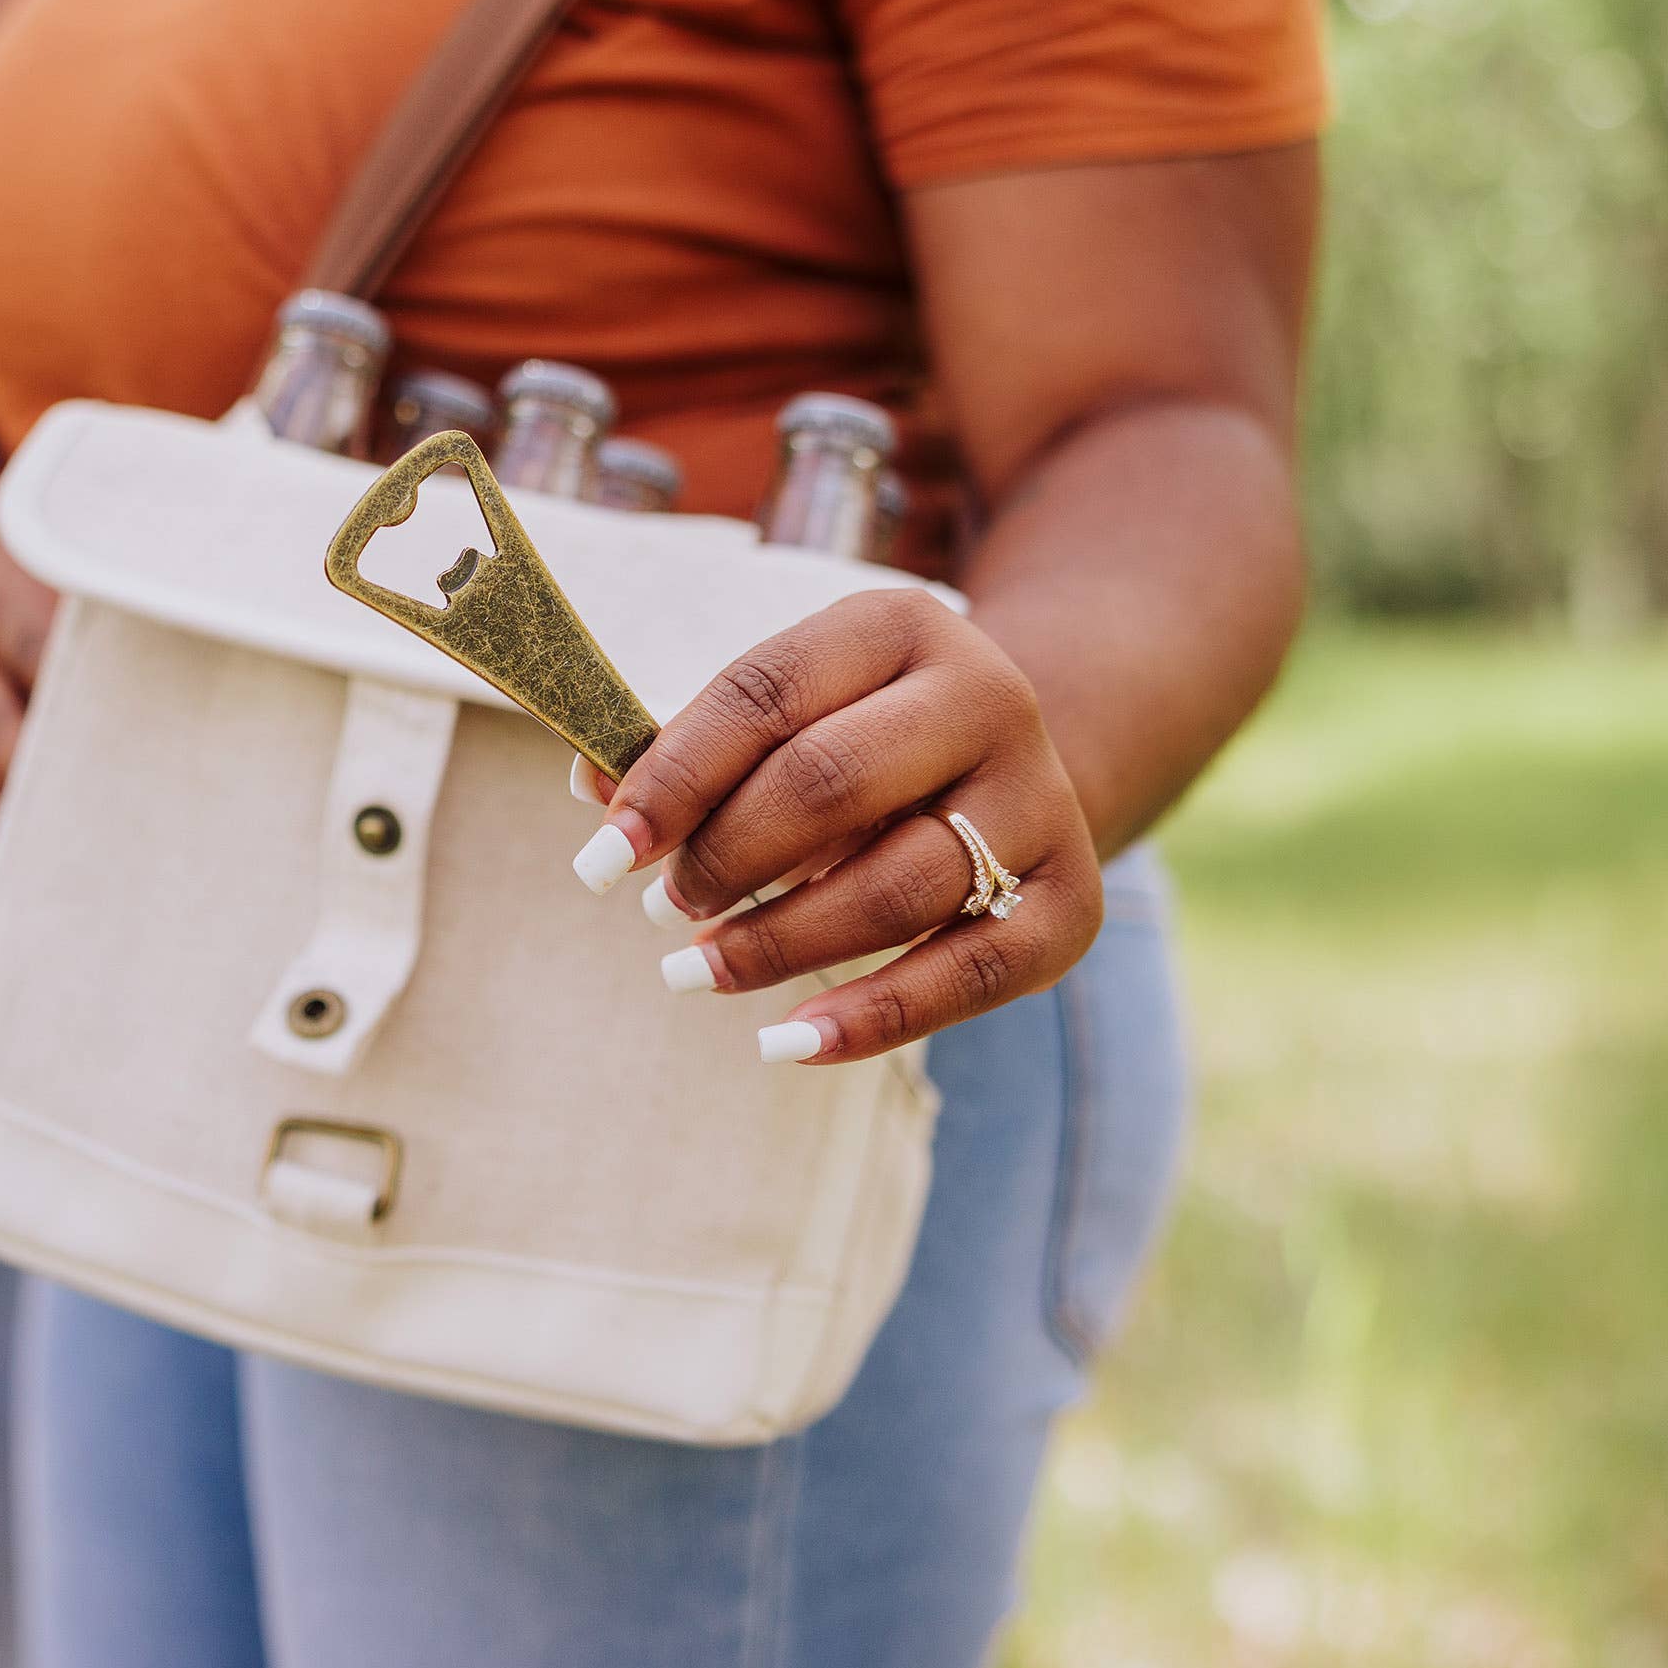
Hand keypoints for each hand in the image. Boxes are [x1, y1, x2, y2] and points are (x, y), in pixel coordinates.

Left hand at [572, 589, 1099, 1064]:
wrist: (1013, 767)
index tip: (601, 856)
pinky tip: (785, 1042)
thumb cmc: (856, 737)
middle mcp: (986, 697)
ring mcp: (1040, 800)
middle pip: (830, 784)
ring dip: (778, 942)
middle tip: (664, 907)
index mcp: (898, 625)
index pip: (765, 695)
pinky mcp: (1071, 905)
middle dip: (725, 857)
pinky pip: (967, 977)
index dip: (673, 779)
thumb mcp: (785, 710)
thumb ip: (689, 746)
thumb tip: (596, 789)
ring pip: (897, 886)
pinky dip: (871, 1018)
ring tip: (696, 969)